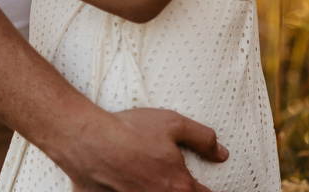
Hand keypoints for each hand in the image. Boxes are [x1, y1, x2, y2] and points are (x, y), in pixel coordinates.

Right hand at [52, 107, 225, 191]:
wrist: (88, 140)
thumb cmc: (128, 132)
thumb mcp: (173, 124)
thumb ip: (202, 139)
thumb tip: (221, 153)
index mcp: (179, 186)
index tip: (203, 187)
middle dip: (182, 190)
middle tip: (176, 181)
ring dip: (156, 190)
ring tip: (151, 179)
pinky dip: (132, 191)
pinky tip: (129, 182)